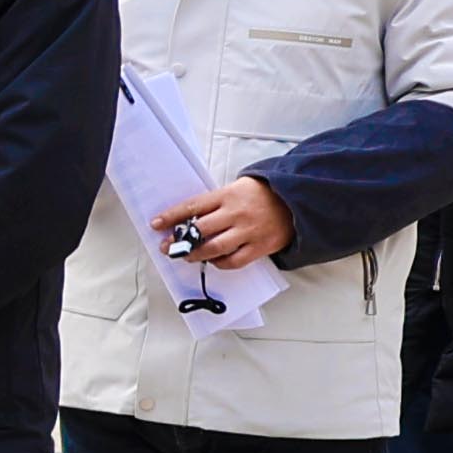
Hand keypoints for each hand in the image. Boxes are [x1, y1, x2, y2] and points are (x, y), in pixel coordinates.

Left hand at [159, 173, 296, 270]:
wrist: (297, 200)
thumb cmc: (262, 194)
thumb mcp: (236, 188)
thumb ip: (216, 202)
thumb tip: (189, 217)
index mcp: (227, 196)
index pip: (192, 207)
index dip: (171, 216)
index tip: (156, 224)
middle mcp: (236, 214)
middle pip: (200, 230)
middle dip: (179, 241)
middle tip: (167, 247)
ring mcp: (248, 232)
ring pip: (215, 248)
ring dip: (196, 255)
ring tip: (187, 256)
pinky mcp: (260, 247)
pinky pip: (235, 261)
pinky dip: (220, 263)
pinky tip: (213, 261)